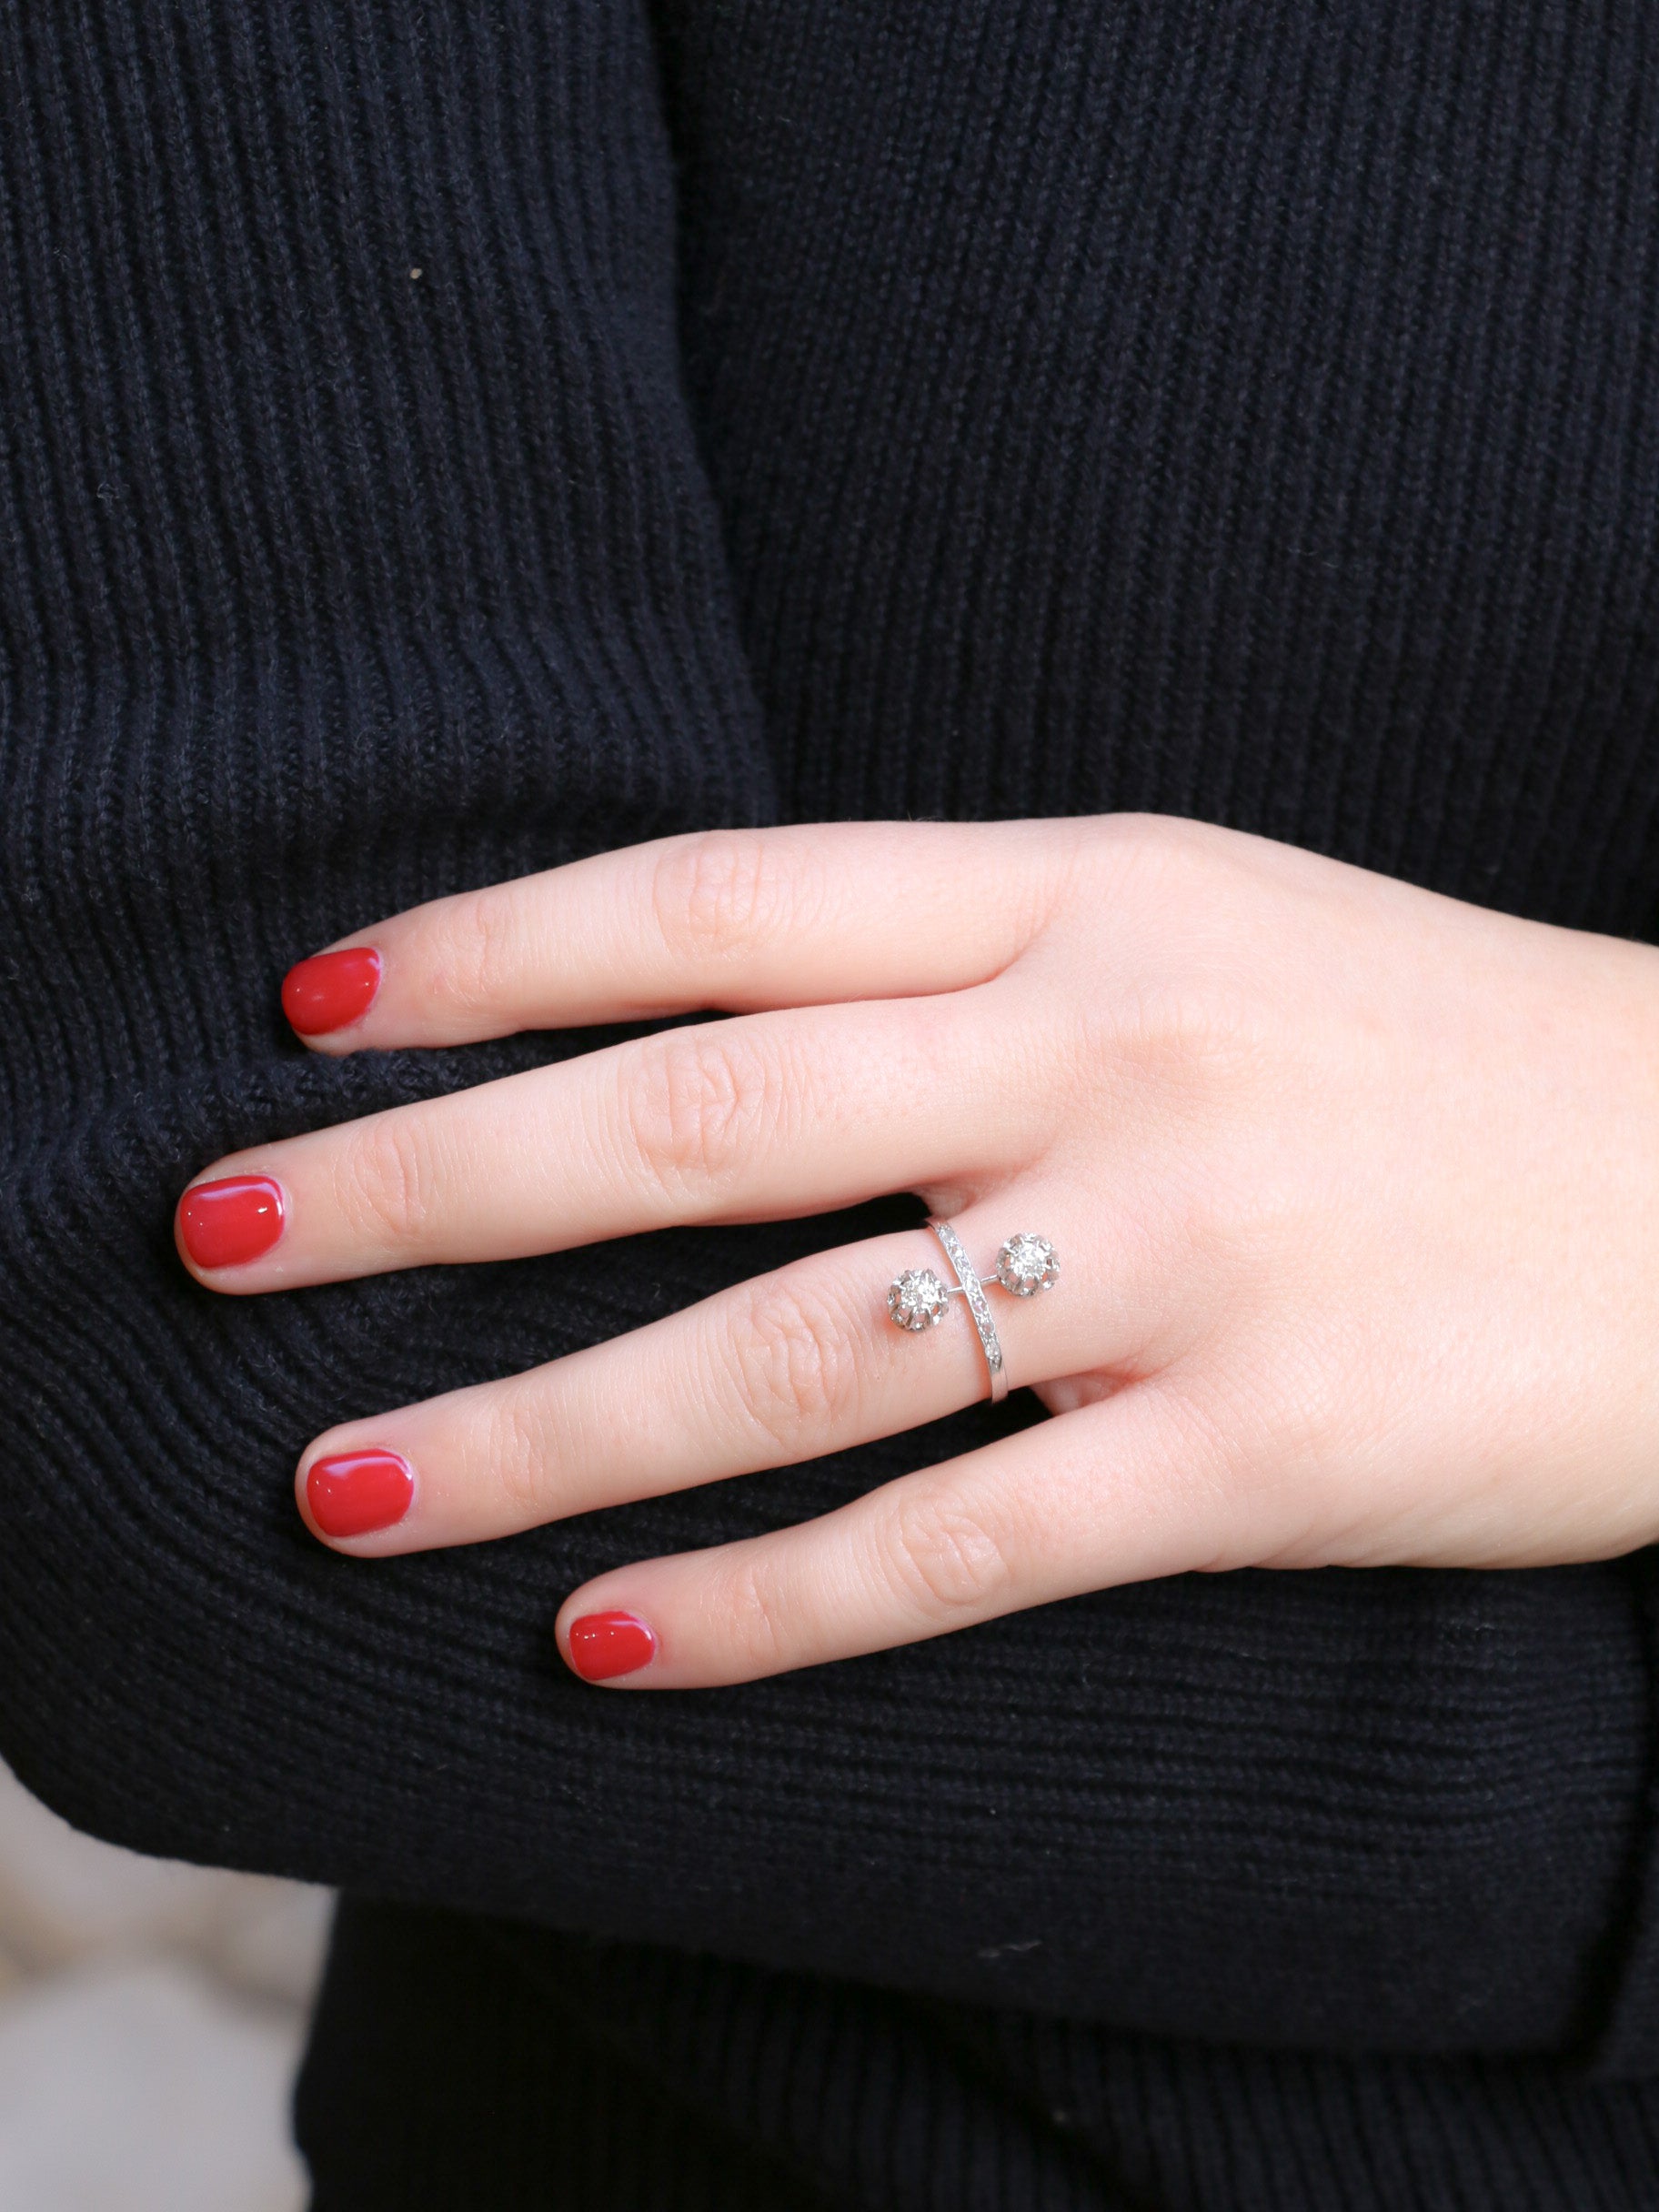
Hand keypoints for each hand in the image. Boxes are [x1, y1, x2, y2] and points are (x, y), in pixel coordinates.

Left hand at [176, 817, 1658, 1685]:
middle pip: (693, 1111)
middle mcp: (1105, 1051)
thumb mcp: (1200, 924)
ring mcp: (1183, 1253)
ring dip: (536, 1429)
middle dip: (422, 1179)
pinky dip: (762, 1603)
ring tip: (345, 1486)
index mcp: (1084, 893)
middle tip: (218, 1239)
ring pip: (786, 1350)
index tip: (315, 1012)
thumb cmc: (1430, 1050)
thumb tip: (699, 1023)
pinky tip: (608, 1646)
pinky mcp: (1260, 1453)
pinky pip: (955, 1543)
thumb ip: (968, 959)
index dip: (494, 951)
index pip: (721, 899)